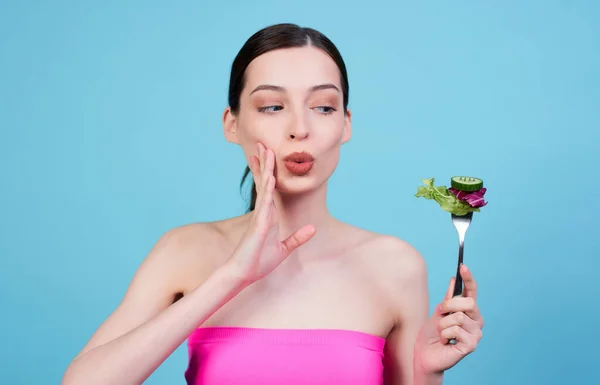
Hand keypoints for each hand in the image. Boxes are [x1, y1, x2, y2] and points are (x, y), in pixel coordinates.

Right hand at [224, 142, 316, 284]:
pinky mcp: (258, 224)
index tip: (269, 156)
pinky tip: (270, 176)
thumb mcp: (284, 249)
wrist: (243, 274)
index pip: (270, 189)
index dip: (269, 172)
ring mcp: (260, 217)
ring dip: (266, 169)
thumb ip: (298, 238)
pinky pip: (264, 203)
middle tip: (263, 144)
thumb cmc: (258, 262)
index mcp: (269, 216)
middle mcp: (263, 213)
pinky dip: (267, 189)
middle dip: (265, 163)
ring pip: (264, 187)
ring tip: (266, 150)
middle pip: (265, 183)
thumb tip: (313, 228)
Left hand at [414, 264, 483, 373]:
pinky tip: (445, 342)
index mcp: (468, 311)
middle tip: (440, 314)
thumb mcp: (439, 312)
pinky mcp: (471, 345)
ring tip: (442, 334)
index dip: (468, 278)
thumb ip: (448, 299)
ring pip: (458, 318)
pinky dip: (444, 335)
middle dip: (448, 307)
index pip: (472, 292)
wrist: (425, 354)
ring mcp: (476, 333)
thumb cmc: (432, 334)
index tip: (462, 266)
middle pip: (467, 303)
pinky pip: (455, 331)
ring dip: (443, 325)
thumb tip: (454, 280)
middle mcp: (476, 321)